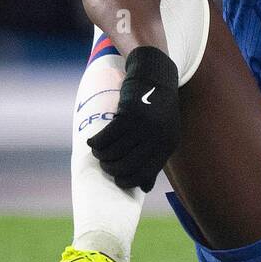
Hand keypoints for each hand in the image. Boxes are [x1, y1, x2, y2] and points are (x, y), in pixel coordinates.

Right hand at [87, 46, 180, 190]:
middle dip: (110, 168)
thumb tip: (144, 188)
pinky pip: (106, 137)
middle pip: (125, 166)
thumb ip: (154, 158)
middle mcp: (158, 137)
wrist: (156, 74)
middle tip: (103, 163)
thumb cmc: (158, 107)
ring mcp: (145, 126)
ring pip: (113, 152)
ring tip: (98, 150)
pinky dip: (96, 142)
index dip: (126, 180)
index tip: (116, 178)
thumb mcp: (164, 133)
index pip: (144, 174)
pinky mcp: (130, 113)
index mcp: (168, 145)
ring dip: (101, 155)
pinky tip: (92, 141)